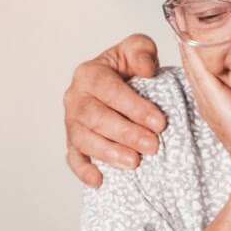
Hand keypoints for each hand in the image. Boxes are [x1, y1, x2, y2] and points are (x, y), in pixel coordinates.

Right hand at [64, 35, 167, 187]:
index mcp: (89, 73)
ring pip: (83, 139)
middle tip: (152, 146)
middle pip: (95, 117)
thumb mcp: (137, 50)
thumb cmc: (128, 68)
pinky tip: (99, 181)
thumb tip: (146, 69)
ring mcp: (72, 122)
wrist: (118, 84)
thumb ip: (141, 51)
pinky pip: (73, 158)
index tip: (159, 122)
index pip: (109, 90)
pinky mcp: (73, 142)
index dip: (134, 107)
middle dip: (125, 133)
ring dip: (109, 153)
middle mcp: (75, 98)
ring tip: (134, 162)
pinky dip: (83, 171)